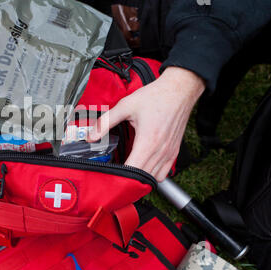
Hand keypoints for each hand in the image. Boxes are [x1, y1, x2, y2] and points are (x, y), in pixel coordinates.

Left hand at [87, 66, 204, 181]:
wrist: (179, 89)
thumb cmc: (155, 96)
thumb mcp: (125, 106)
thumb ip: (105, 122)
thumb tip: (90, 136)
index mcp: (148, 142)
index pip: (133, 172)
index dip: (120, 177)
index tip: (110, 176)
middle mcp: (160, 151)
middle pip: (143, 179)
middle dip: (127, 180)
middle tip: (115, 176)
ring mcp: (169, 153)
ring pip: (154, 179)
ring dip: (140, 179)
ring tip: (128, 172)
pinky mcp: (174, 152)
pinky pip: (163, 173)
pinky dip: (152, 175)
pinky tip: (142, 166)